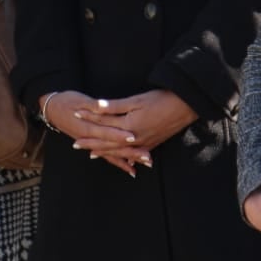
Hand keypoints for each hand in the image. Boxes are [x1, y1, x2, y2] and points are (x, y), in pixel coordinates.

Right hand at [37, 91, 138, 175]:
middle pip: (113, 147)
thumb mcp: (79, 100)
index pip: (107, 133)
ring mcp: (91, 143)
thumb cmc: (66, 101)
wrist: (52, 108)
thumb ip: (92, 105)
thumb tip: (100, 106)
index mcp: (88, 127)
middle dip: (131, 153)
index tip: (134, 138)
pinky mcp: (91, 143)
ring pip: (112, 154)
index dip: (120, 135)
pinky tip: (129, 167)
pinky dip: (118, 161)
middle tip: (148, 158)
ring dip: (128, 160)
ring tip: (143, 164)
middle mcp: (90, 138)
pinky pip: (106, 156)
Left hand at [73, 91, 197, 175]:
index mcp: (128, 126)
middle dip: (91, 143)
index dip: (88, 120)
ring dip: (105, 152)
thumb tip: (95, 107)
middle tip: (76, 144)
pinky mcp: (153, 143)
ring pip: (120, 150)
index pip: (103, 125)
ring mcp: (144, 143)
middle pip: (108, 142)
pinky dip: (125, 157)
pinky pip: (134, 154)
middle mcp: (134, 138)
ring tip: (92, 154)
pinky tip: (123, 161)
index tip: (74, 117)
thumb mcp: (136, 100)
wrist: (186, 106)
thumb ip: (114, 106)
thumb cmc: (161, 99)